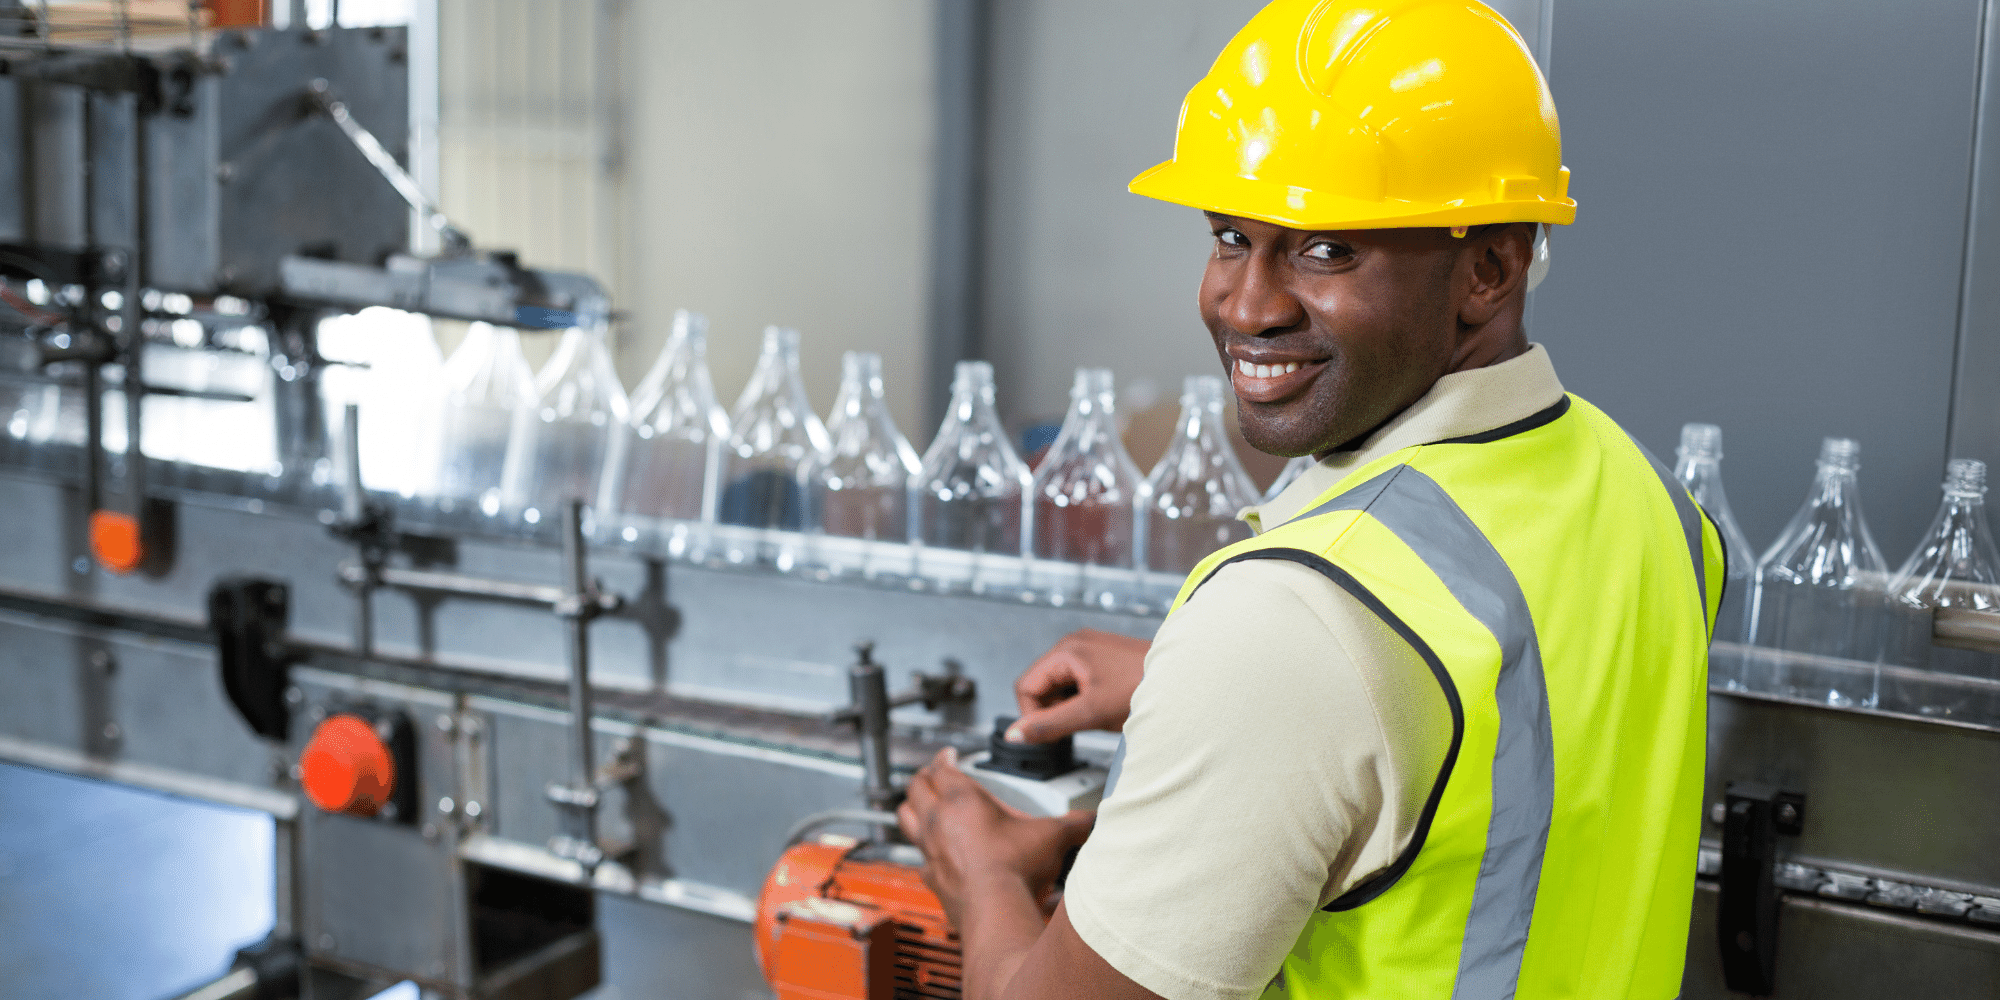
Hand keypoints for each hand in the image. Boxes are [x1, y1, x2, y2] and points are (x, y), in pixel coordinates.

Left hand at [897, 748, 1094, 928]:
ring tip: (923, 806)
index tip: (949, 754)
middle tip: (933, 775)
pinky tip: (936, 855)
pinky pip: (919, 859)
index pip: (941, 767)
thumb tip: (1092, 819)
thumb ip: (1074, 823)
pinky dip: (924, 853)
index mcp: (962, 800)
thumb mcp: (1052, 837)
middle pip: (915, 787)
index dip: (944, 758)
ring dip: (912, 809)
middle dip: (923, 778)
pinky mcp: (932, 878)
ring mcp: (931, 850)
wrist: (997, 911)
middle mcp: (938, 821)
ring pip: (905, 819)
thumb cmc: (1015, 869)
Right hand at [1009, 629, 1149, 743]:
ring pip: (1060, 685)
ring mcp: (1090, 648)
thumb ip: (1049, 725)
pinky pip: (1078, 681)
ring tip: (1096, 716)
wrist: (1187, 679)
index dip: (1032, 716)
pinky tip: (1104, 708)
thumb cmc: (1145, 689)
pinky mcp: (1103, 657)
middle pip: (1041, 685)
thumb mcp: (1091, 713)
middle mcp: (1074, 644)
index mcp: (1066, 651)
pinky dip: (1083, 699)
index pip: (1026, 687)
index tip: (1051, 736)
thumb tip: (1014, 735)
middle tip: (1077, 727)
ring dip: (1069, 706)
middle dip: (1052, 711)